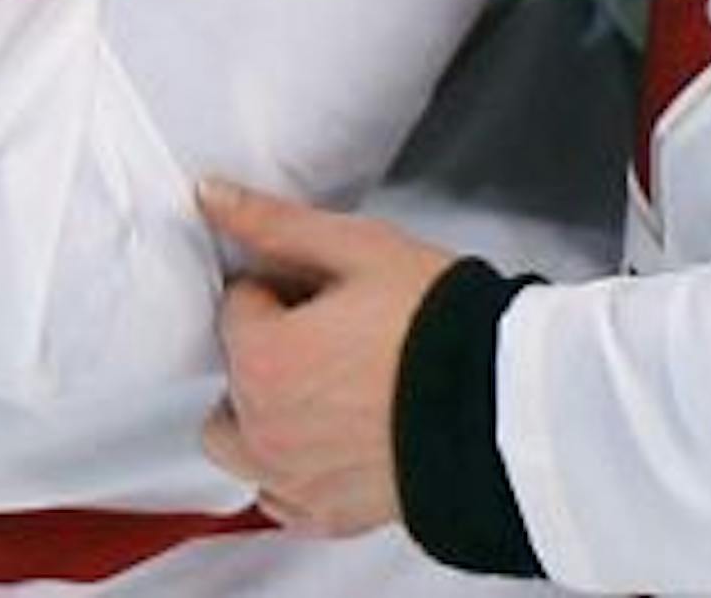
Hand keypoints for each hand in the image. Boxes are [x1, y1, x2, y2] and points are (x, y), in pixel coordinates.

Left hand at [199, 180, 455, 537]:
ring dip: (262, 410)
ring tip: (330, 385)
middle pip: (233, 371)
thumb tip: (210, 195)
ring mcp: (290, 480)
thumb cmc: (435, 322)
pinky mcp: (323, 515)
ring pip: (237, 440)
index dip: (283, 286)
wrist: (500, 402)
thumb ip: (273, 224)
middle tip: (336, 332)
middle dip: (268, 346)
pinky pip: (276, 492)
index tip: (329, 291)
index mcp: (263, 359)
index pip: (237, 304)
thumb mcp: (357, 248)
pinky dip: (289, 464)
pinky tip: (336, 433)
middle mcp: (261, 429)